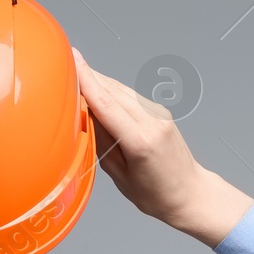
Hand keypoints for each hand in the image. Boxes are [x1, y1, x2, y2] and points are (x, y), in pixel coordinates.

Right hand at [73, 48, 253, 246]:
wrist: (191, 193)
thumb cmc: (156, 194)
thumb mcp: (119, 175)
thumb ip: (101, 142)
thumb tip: (83, 115)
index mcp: (140, 141)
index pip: (106, 103)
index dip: (86, 80)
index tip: (72, 59)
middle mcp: (152, 121)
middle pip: (112, 91)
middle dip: (87, 76)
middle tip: (62, 65)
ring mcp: (159, 114)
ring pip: (121, 90)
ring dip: (98, 82)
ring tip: (75, 77)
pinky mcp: (160, 111)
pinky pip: (129, 96)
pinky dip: (110, 91)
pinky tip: (97, 92)